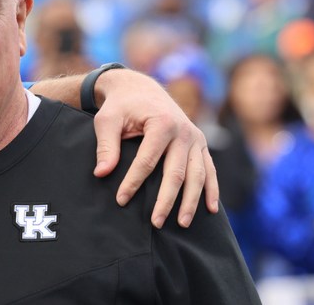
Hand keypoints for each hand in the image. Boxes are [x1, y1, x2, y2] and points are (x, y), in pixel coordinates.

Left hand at [91, 68, 219, 228]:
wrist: (140, 89)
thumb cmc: (121, 106)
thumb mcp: (107, 120)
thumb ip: (106, 145)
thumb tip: (101, 173)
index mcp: (161, 123)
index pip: (147, 161)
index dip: (133, 182)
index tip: (121, 200)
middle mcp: (184, 131)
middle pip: (177, 173)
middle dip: (166, 200)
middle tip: (155, 223)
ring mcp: (196, 138)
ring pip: (197, 175)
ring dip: (191, 201)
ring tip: (182, 224)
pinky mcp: (200, 143)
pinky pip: (209, 169)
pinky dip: (211, 189)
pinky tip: (210, 209)